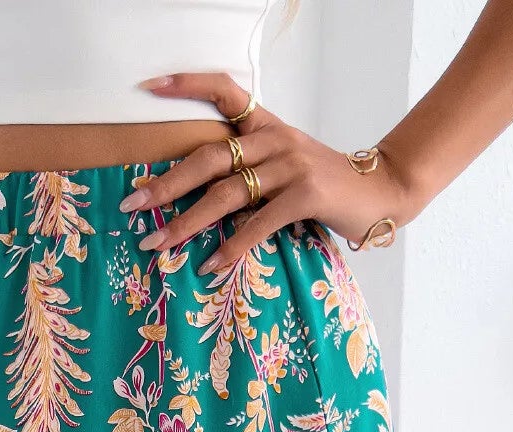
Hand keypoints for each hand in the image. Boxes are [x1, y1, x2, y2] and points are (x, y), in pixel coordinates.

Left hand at [124, 71, 419, 272]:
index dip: (186, 85)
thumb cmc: (323, 187)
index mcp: (265, 127)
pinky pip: (258, 223)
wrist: (380, 192)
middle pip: (208, 157)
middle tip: (132, 205)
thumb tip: (195, 200)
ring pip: (226, 193)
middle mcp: (275, 138)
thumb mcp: (283, 168)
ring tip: (157, 244)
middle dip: (166, 184)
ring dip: (186, 223)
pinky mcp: (306, 193)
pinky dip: (232, 246)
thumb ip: (247, 174)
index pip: (224, 90)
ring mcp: (291, 164)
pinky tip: (210, 265)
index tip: (149, 87)